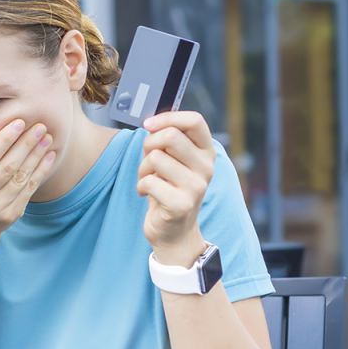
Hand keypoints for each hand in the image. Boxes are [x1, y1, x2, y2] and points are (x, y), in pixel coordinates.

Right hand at [0, 120, 55, 242]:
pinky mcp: (10, 216)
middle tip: (39, 125)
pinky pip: (28, 190)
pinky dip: (40, 171)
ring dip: (35, 156)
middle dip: (24, 144)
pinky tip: (48, 155)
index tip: (18, 121)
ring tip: (47, 137)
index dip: (4, 139)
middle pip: (5, 167)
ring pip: (19, 178)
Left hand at [136, 111, 215, 264]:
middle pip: (170, 136)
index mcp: (206, 152)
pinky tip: (147, 194)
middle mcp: (206, 167)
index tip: (148, 125)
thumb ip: (168, 140)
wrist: (174, 231)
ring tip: (148, 179)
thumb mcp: (173, 161)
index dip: (168, 117)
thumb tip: (151, 122)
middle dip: (149, 145)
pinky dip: (141, 186)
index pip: (195, 120)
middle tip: (148, 161)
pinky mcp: (181, 204)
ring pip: (155, 158)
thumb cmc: (168, 189)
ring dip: (143, 168)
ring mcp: (196, 187)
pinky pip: (148, 181)